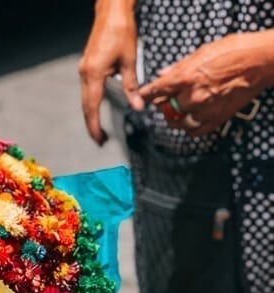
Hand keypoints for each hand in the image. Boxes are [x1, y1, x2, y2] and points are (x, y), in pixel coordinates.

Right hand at [79, 0, 143, 145]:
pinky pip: (87, 90)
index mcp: (94, 74)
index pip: (92, 107)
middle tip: (100, 141)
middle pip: (86, 107)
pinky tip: (98, 109)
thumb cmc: (121, 30)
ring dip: (91, 115)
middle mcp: (85, 74)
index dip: (95, 126)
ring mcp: (84, 70)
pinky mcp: (87, 66)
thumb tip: (137, 107)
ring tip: (99, 129)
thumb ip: (131, 86)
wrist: (111, 10)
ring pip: (85, 99)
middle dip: (92, 125)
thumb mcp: (130, 60)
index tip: (99, 140)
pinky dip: (91, 103)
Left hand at [140, 31, 273, 136]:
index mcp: (187, 77)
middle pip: (166, 109)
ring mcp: (204, 111)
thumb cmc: (235, 52)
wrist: (259, 62)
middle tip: (165, 101)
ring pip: (178, 123)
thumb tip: (163, 74)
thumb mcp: (202, 52)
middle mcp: (193, 97)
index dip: (147, 94)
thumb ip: (179, 66)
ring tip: (178, 111)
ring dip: (175, 118)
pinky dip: (188, 127)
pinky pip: (194, 132)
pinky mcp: (215, 120)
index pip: (156, 91)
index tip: (143, 97)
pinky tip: (189, 120)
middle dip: (163, 105)